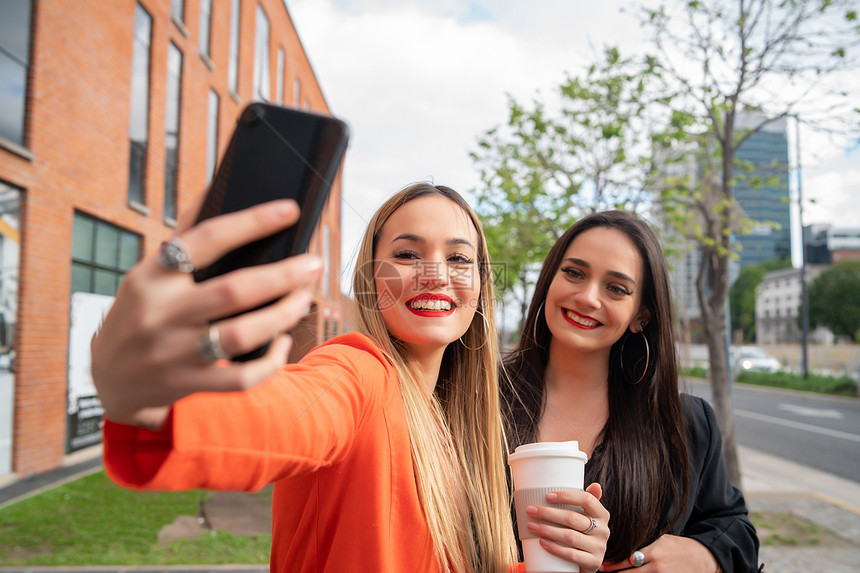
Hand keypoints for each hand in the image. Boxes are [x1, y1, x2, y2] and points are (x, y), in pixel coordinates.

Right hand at [91, 199, 322, 428]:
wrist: (109, 381)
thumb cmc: (140, 313)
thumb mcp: (149, 274)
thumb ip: (185, 236)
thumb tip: (215, 187)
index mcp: (152, 276)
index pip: (206, 240)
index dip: (252, 222)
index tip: (290, 210)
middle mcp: (161, 313)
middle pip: (233, 291)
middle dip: (282, 276)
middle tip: (313, 265)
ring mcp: (173, 352)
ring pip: (239, 335)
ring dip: (281, 316)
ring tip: (303, 300)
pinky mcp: (187, 384)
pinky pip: (239, 379)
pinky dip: (270, 362)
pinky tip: (282, 342)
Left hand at [525, 483, 609, 572]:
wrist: (589, 560)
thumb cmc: (583, 532)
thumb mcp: (587, 516)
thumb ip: (587, 501)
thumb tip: (596, 485)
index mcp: (602, 514)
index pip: (587, 500)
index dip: (567, 496)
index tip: (547, 496)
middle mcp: (603, 530)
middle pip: (573, 518)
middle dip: (548, 514)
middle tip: (530, 510)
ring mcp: (599, 548)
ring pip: (570, 537)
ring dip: (547, 530)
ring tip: (531, 526)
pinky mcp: (593, 563)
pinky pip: (571, 555)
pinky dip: (555, 548)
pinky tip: (542, 542)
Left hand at [599, 533, 718, 571]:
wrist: (702, 558)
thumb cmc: (678, 547)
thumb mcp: (660, 540)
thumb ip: (642, 545)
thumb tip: (622, 549)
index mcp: (653, 553)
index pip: (626, 560)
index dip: (612, 565)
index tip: (602, 567)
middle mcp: (657, 568)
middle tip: (602, 572)